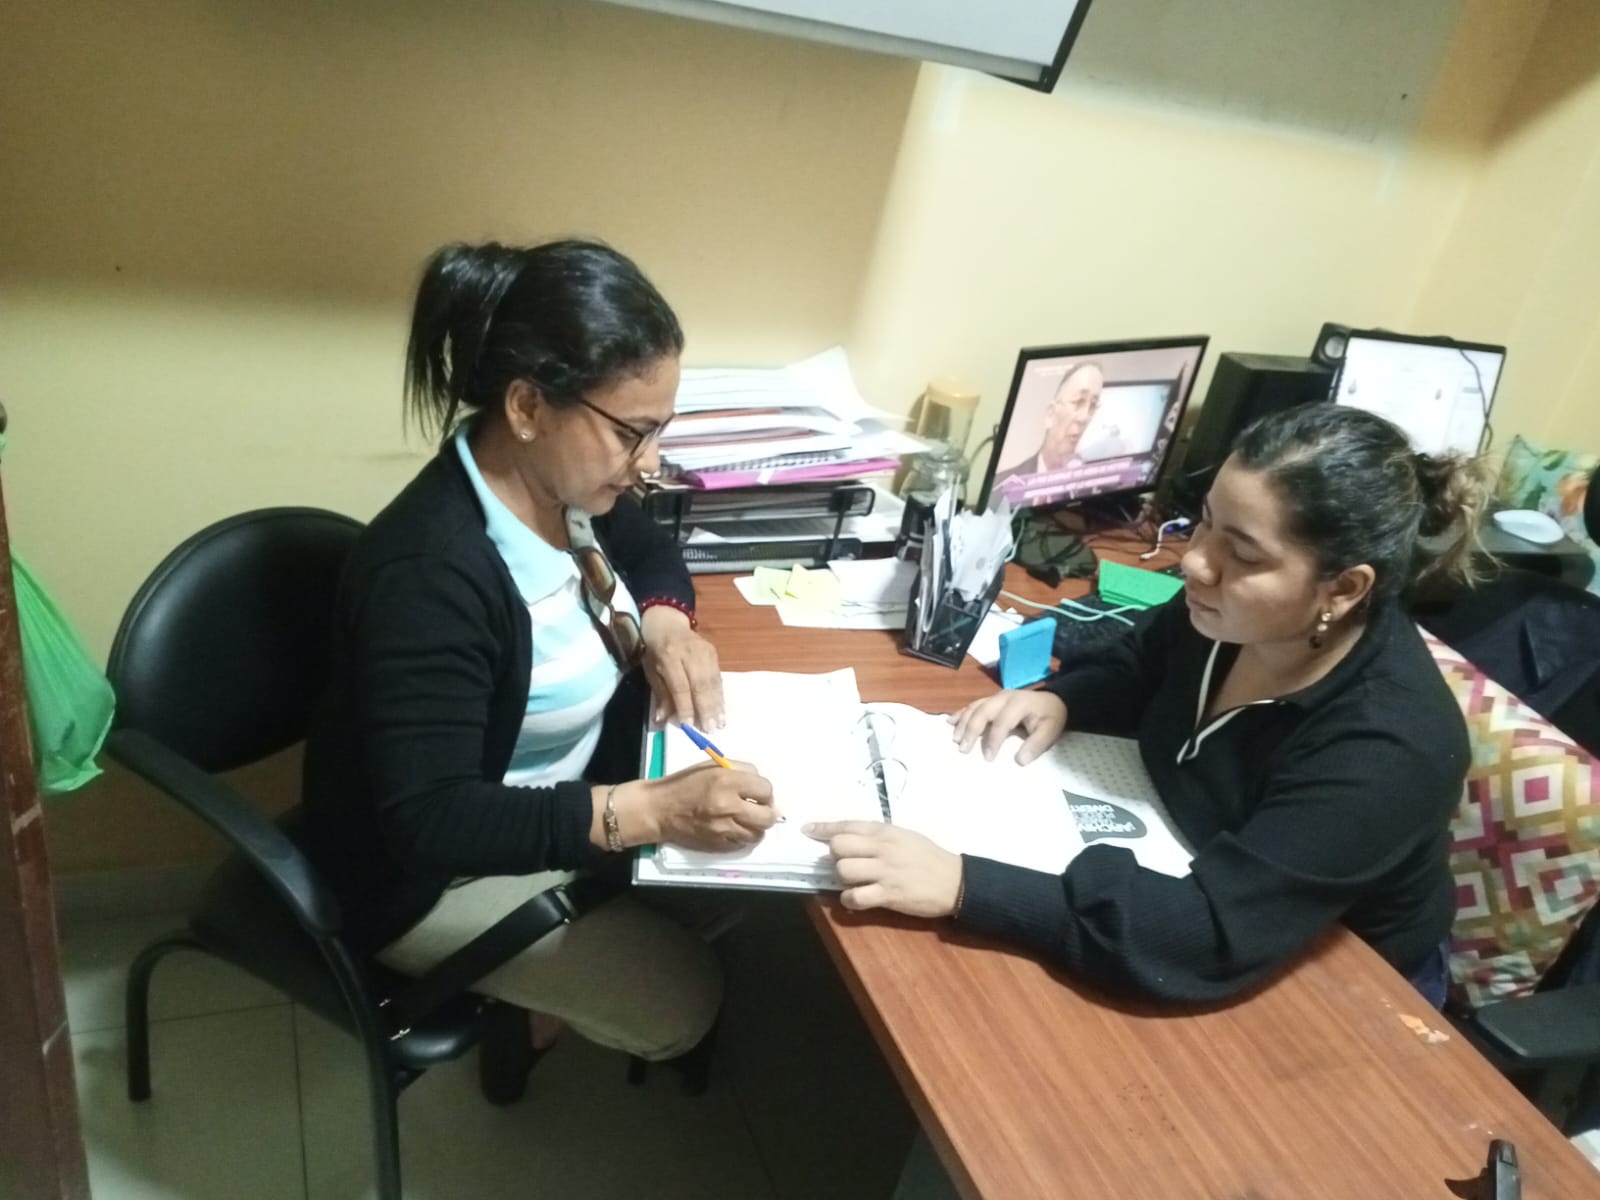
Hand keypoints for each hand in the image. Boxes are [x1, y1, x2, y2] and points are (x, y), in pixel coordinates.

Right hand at [636, 760, 776, 852]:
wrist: (658, 809)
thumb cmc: (684, 784)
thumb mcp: (712, 766)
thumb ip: (740, 772)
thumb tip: (764, 788)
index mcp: (727, 781)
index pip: (765, 790)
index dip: (764, 792)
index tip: (757, 794)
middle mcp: (728, 806)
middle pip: (768, 816)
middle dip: (766, 812)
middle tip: (757, 809)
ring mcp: (724, 829)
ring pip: (758, 834)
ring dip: (755, 827)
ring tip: (745, 820)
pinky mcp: (718, 845)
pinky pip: (742, 844)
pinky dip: (742, 837)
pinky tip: (733, 829)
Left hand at [641, 607, 724, 729]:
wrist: (667, 624)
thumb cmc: (655, 651)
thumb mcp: (651, 671)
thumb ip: (660, 694)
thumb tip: (663, 719)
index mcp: (669, 656)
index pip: (680, 686)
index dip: (685, 706)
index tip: (688, 725)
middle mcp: (689, 653)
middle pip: (700, 684)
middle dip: (706, 708)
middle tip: (710, 728)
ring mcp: (705, 651)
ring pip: (713, 682)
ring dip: (717, 705)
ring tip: (720, 723)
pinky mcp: (714, 652)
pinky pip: (718, 678)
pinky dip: (720, 695)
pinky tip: (722, 710)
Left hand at [804, 821, 962, 917]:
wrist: (954, 881)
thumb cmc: (928, 857)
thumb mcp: (904, 836)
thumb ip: (878, 836)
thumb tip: (851, 836)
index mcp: (886, 832)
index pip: (848, 825)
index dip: (824, 828)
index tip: (808, 830)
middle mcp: (882, 849)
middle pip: (839, 847)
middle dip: (835, 856)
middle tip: (847, 863)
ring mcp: (884, 873)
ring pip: (844, 871)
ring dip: (842, 879)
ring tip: (854, 882)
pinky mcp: (888, 895)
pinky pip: (856, 897)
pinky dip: (850, 900)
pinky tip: (857, 899)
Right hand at [947, 689, 1066, 763]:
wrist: (1053, 700)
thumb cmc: (1050, 717)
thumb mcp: (1050, 731)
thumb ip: (1036, 745)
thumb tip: (1020, 761)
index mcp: (1019, 704)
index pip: (1002, 722)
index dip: (994, 739)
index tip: (988, 758)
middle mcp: (1004, 697)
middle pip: (982, 711)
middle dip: (971, 730)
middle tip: (963, 749)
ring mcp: (996, 697)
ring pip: (975, 707)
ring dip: (963, 722)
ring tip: (955, 739)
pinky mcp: (991, 699)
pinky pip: (973, 705)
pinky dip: (961, 713)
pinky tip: (950, 721)